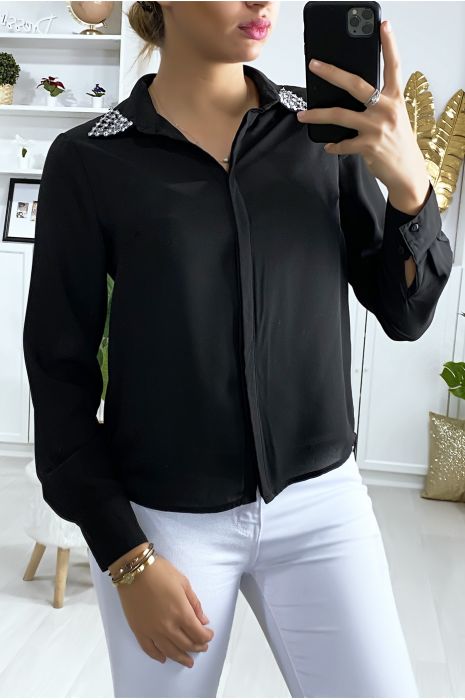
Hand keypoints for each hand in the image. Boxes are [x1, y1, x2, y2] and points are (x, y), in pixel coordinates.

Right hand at [116, 553, 213, 667]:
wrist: (134, 569)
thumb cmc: (160, 572)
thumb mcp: (183, 583)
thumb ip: (195, 604)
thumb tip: (203, 620)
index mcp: (181, 612)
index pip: (198, 633)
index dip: (206, 636)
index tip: (209, 635)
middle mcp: (168, 626)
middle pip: (186, 644)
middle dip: (197, 647)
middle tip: (202, 648)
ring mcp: (152, 630)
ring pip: (170, 651)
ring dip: (181, 658)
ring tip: (188, 661)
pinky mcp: (139, 630)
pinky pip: (149, 649)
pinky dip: (157, 656)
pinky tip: (164, 658)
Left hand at [296, 19, 430, 201]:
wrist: (408, 174)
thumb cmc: (398, 144)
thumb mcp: (395, 118)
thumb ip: (378, 105)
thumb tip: (351, 98)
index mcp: (395, 99)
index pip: (394, 66)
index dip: (389, 45)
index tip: (383, 26)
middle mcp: (386, 109)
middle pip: (356, 84)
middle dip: (332, 73)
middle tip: (315, 65)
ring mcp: (377, 128)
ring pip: (340, 115)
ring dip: (317, 114)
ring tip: (302, 115)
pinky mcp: (368, 146)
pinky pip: (342, 144)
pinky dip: (333, 146)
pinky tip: (330, 146)